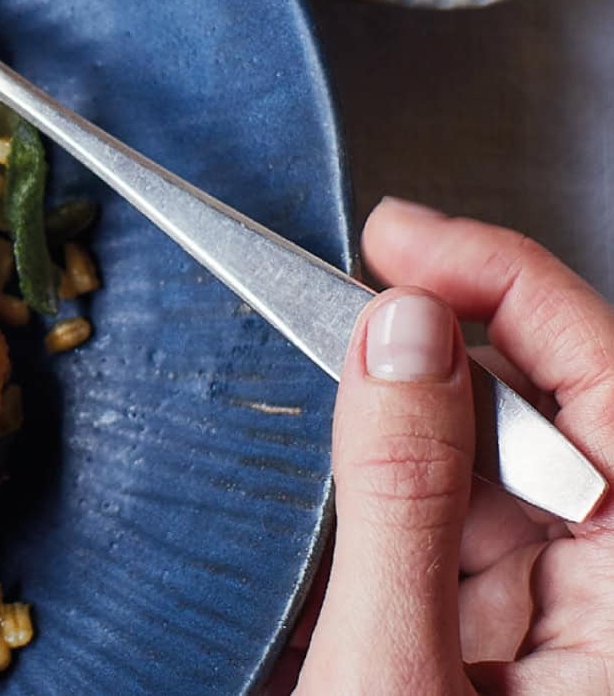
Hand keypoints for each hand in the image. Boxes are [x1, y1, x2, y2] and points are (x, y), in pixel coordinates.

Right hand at [282, 198, 613, 695]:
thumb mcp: (388, 673)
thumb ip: (398, 499)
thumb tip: (398, 332)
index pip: (610, 385)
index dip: (505, 283)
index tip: (396, 239)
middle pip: (550, 427)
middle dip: (437, 360)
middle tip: (331, 309)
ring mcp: (566, 642)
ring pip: (494, 483)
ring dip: (399, 440)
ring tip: (307, 435)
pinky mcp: (502, 665)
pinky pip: (455, 547)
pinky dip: (384, 509)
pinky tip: (322, 515)